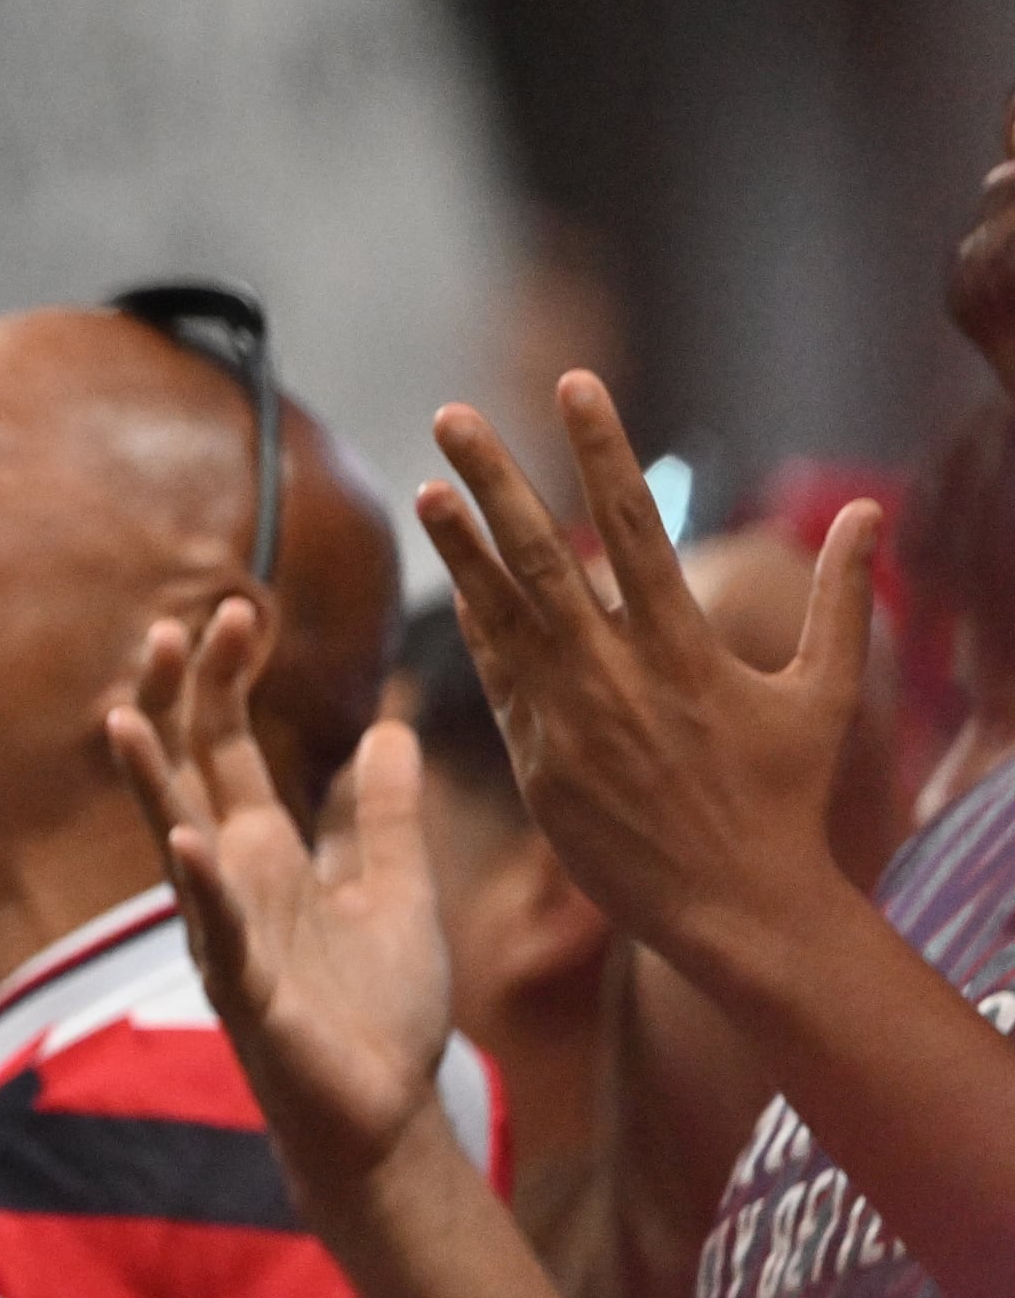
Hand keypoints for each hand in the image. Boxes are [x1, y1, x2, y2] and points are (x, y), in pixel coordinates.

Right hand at [110, 599, 454, 1189]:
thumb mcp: (399, 890)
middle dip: (178, 701)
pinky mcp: (247, 991)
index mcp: (264, 851)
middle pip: (187, 772)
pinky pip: (217, 931)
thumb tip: (393, 728)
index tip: (239, 608)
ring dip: (150, 781)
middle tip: (176, 625)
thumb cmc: (382, 1012)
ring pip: (174, 840)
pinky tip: (189, 845)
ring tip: (126, 718)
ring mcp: (227, 933)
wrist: (388, 1119)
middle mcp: (229, 879)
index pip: (224, 745)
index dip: (226, 678)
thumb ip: (384, 815)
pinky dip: (203, 888)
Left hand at [418, 377, 879, 978]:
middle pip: (542, 557)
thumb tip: (871, 515)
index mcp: (686, 650)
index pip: (635, 525)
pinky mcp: (536, 761)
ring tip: (427, 486)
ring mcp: (568, 719)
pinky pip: (498, 677)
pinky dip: (475, 625)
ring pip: (502, 614)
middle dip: (495, 481)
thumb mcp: (827, 696)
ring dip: (460, 548)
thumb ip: (844, 601)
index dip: (603, 451)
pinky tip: (453, 578)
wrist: (738, 911)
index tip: (575, 386)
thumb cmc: (787, 800)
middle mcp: (617, 675)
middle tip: (452, 414)